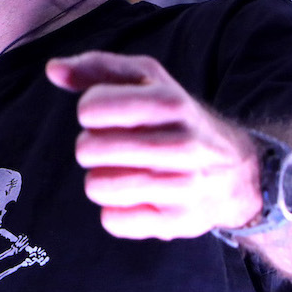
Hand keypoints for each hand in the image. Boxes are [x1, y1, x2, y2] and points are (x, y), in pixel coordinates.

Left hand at [46, 51, 261, 239]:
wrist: (238, 171)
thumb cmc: (176, 119)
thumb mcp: (148, 80)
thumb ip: (97, 69)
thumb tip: (53, 70)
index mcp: (171, 102)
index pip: (92, 108)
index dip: (91, 111)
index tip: (108, 115)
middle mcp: (182, 144)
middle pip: (88, 150)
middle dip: (92, 147)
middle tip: (114, 147)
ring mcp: (182, 187)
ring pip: (97, 187)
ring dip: (101, 179)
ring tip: (124, 171)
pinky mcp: (177, 222)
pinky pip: (113, 221)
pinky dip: (116, 211)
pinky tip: (136, 198)